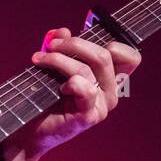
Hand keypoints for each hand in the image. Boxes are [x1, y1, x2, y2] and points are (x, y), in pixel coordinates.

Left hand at [6, 27, 141, 160]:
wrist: (29, 129)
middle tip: (51, 45)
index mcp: (109, 78)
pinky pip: (85, 89)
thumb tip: (63, 31)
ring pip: (87, 69)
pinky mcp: (88, 116)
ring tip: (39, 59)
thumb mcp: (53, 64)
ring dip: (58, 59)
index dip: (115, 43)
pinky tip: (57, 87)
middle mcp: (110, 92)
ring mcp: (101, 105)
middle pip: (104, 56)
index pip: (130, 58)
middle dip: (74, 44)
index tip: (87, 36)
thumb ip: (61, 46)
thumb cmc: (43, 96)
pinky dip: (68, 81)